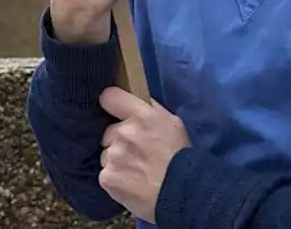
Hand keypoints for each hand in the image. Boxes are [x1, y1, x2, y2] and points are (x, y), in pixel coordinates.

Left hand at [98, 87, 190, 223]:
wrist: (185, 194)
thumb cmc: (182, 158)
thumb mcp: (174, 124)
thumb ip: (151, 111)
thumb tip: (137, 103)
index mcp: (141, 115)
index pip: (109, 97)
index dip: (112, 104)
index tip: (115, 112)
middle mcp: (124, 132)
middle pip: (109, 131)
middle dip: (118, 140)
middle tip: (137, 153)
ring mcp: (114, 155)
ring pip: (107, 154)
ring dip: (117, 161)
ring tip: (137, 172)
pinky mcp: (108, 177)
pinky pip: (106, 174)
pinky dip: (116, 180)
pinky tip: (132, 184)